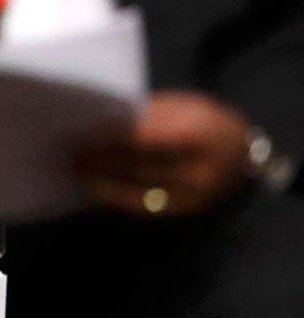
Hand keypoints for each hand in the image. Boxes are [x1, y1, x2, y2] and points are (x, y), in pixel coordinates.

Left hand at [77, 91, 253, 216]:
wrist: (246, 155)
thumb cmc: (208, 122)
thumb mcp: (182, 106)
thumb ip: (145, 115)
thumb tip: (101, 122)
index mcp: (198, 135)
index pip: (146, 139)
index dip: (112, 138)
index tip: (84, 132)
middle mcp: (197, 171)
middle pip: (137, 168)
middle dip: (100, 161)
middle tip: (70, 152)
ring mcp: (192, 197)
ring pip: (136, 192)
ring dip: (101, 183)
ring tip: (76, 170)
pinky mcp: (183, 211)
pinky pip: (143, 206)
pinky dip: (115, 196)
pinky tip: (94, 186)